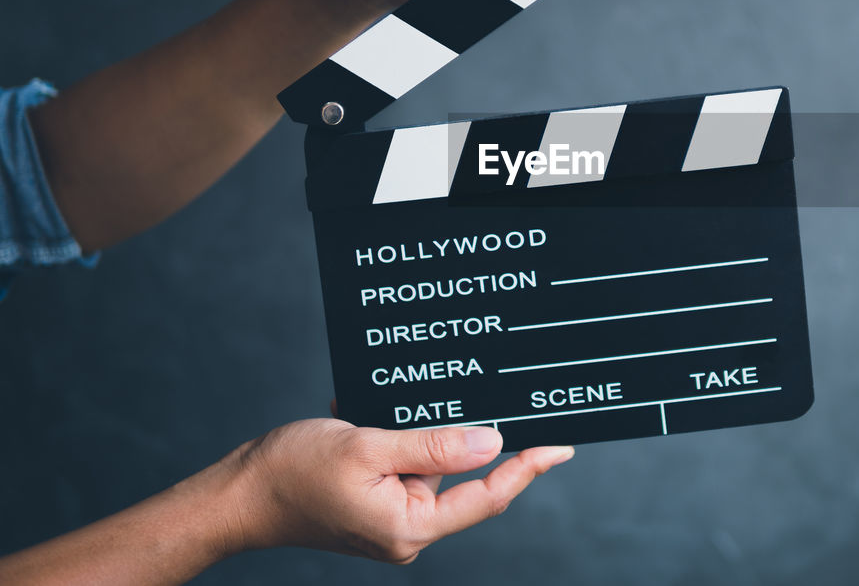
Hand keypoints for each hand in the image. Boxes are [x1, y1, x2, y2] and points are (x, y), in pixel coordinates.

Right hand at [228, 419, 572, 562]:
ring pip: (434, 464)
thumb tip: (493, 441)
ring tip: (392, 404)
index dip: (528, 467)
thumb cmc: (292, 472)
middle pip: (465, 478)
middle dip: (468, 435)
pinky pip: (408, 464)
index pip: (488, 495)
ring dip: (425, 430)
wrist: (238, 492)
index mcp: (411, 525)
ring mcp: (393, 516)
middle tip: (482, 391)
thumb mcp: (368, 447)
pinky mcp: (378, 502)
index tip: (561, 445)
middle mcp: (408, 528)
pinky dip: (400, 436)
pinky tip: (373, 410)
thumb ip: (433, 445)